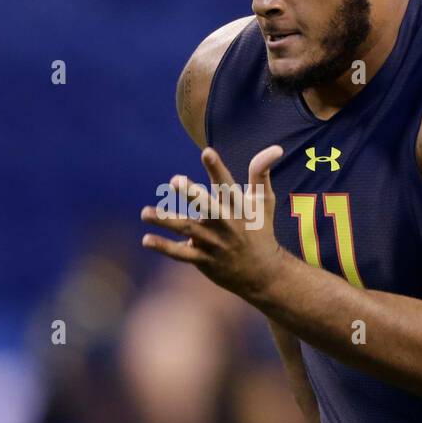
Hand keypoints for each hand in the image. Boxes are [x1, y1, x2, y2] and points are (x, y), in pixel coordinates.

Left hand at [140, 145, 286, 299]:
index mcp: (239, 207)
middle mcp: (225, 224)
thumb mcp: (265, 202)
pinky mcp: (204, 260)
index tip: (207, 151)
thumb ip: (261, 173)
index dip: (217, 168)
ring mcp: (214, 242)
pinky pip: (182, 254)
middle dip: (192, 194)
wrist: (264, 274)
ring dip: (165, 221)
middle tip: (175, 180)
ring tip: (145, 213)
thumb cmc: (261, 231)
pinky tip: (146, 240)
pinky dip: (164, 247)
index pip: (227, 184)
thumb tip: (276, 148)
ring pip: (188, 229)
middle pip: (207, 206)